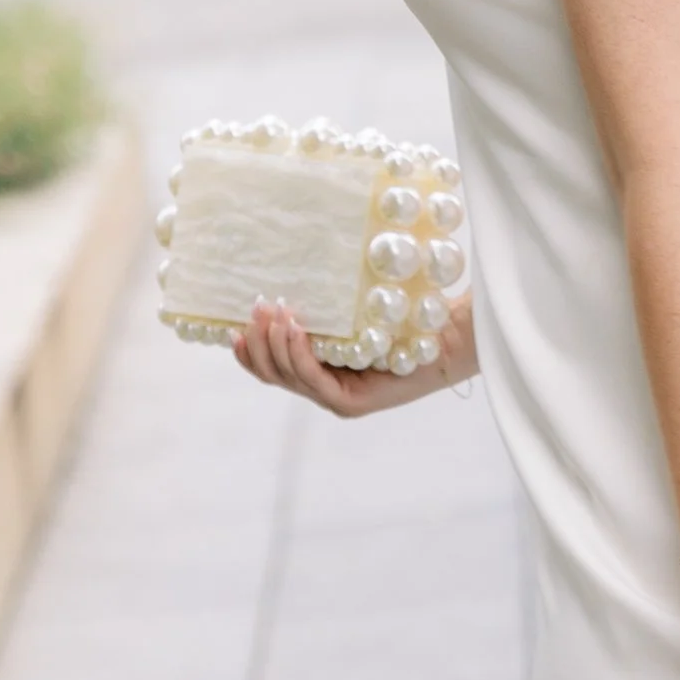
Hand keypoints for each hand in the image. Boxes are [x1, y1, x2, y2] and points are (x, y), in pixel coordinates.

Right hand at [229, 293, 475, 419]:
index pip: (272, 371)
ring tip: (273, 313)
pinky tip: (294, 329)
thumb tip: (290, 276)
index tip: (233, 329)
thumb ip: (324, 309)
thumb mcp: (352, 313)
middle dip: (258, 343)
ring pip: (290, 376)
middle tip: (255, 309)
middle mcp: (325, 391)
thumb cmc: (403, 319)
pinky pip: (313, 379)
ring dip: (276, 343)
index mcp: (321, 373)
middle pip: (274, 375)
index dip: (249, 354)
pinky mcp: (352, 403)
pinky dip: (299, 354)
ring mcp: (337, 400)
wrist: (446, 339)